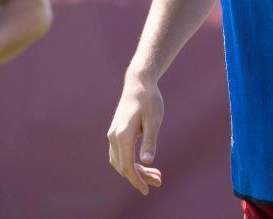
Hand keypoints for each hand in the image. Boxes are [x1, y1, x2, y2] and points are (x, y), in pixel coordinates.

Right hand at [107, 76, 163, 194]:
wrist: (138, 83)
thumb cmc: (149, 100)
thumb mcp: (154, 120)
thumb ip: (150, 140)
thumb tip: (147, 161)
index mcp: (123, 135)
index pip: (127, 166)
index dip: (137, 180)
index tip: (147, 190)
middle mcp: (114, 137)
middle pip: (123, 166)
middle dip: (140, 177)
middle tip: (159, 181)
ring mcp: (113, 134)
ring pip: (120, 161)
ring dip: (135, 171)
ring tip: (155, 174)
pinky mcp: (116, 132)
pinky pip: (119, 154)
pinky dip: (130, 162)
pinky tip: (144, 164)